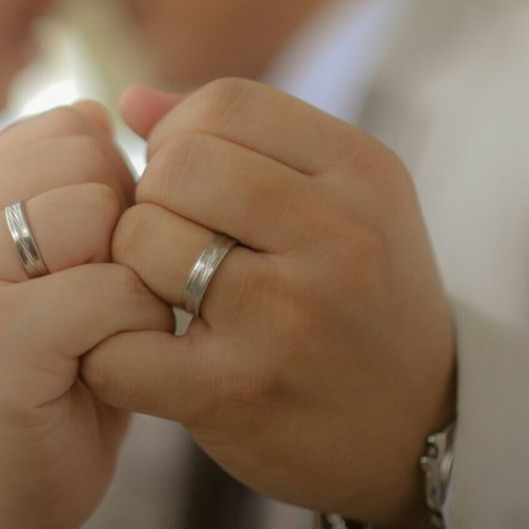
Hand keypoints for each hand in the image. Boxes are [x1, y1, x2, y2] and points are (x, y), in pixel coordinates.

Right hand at [0, 103, 172, 528]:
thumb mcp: (72, 251)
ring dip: (132, 279)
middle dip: (124, 229)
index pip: (72, 124)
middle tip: (94, 301)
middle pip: (89, 159)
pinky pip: (111, 289)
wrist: (21, 482)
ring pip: (101, 214)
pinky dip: (135, 328)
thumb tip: (104, 107)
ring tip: (96, 329)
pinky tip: (99, 365)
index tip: (88, 262)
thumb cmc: (67, 363)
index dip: (115, 190)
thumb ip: (77, 176)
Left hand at [83, 79, 456, 528]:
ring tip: (167, 291)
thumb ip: (240, 137)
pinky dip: (111, 346)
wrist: (416, 428)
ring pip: (143, 239)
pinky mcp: (238, 392)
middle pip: (179, 163)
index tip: (190, 180)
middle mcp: (337, 237)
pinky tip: (144, 351)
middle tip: (172, 237)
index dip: (183, 134)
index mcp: (362, 172)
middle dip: (154, 195)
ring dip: (131, 265)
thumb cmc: (361, 296)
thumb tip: (129, 99)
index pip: (226, 104)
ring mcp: (288, 318)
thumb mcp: (341, 197)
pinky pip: (124, 345)